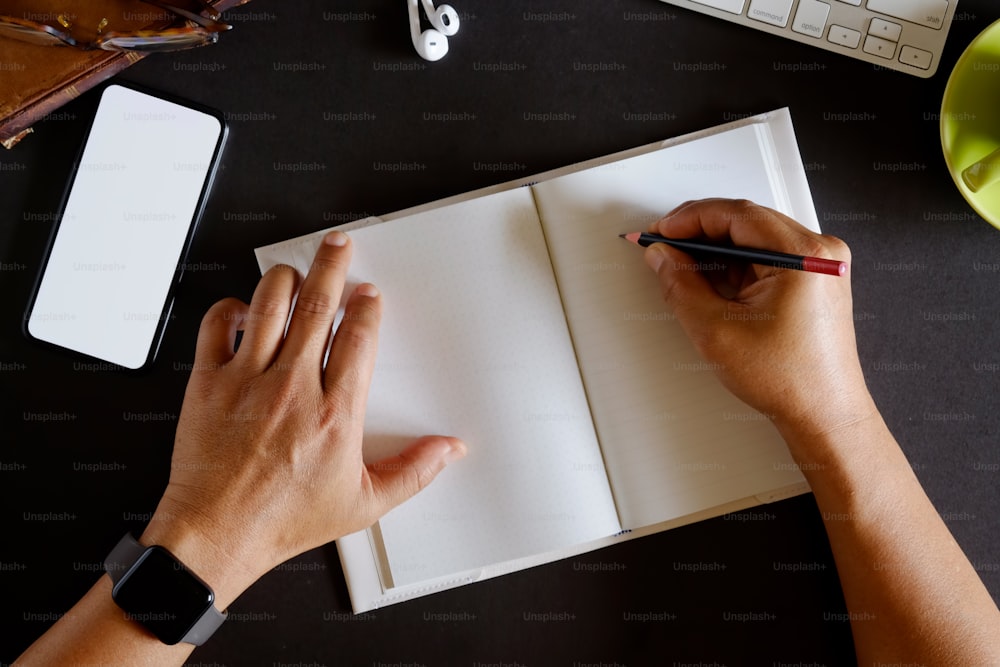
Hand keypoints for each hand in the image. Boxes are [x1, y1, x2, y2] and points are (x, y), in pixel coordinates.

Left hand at [142, 231, 465, 604]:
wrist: (218, 534)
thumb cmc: (284, 519)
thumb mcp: (364, 504)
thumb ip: (414, 471)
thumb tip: (449, 450)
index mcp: (336, 414)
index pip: (358, 338)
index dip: (367, 307)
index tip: (369, 295)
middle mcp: (293, 388)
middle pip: (319, 306)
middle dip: (333, 266)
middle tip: (339, 245)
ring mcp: (248, 381)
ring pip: (270, 304)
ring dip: (287, 278)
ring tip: (297, 271)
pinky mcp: (209, 383)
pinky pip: (218, 325)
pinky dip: (231, 308)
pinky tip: (244, 311)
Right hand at [643, 199, 874, 436]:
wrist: (824, 414)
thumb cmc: (791, 380)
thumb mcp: (717, 331)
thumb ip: (681, 285)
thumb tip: (663, 258)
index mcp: (805, 255)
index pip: (737, 215)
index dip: (690, 219)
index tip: (661, 231)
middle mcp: (819, 253)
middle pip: (746, 222)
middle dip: (699, 233)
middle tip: (664, 247)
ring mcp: (819, 265)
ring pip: (753, 239)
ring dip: (715, 250)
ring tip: (681, 268)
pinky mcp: (813, 280)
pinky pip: (765, 258)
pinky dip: (734, 265)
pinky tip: (709, 280)